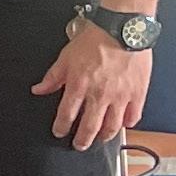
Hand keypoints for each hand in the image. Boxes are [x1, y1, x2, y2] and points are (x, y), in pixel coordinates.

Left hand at [34, 23, 150, 150]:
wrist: (122, 30)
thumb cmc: (94, 40)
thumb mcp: (66, 57)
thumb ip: (52, 77)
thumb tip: (38, 90)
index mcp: (79, 86)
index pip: (66, 115)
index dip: (61, 127)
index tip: (59, 132)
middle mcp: (99, 95)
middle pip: (90, 127)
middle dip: (82, 140)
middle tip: (79, 145)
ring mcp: (120, 96)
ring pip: (112, 126)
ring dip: (104, 136)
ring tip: (99, 139)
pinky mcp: (138, 94)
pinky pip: (133, 116)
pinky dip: (127, 124)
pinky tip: (122, 125)